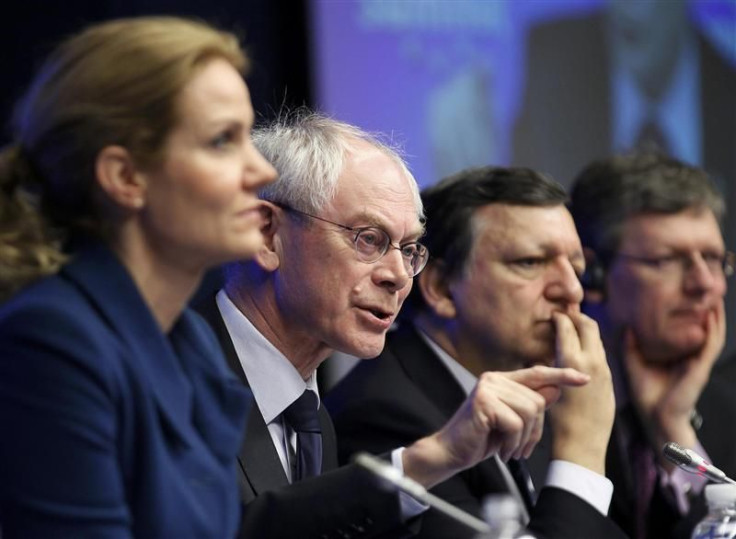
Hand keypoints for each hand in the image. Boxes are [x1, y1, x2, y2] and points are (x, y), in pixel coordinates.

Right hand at [402, 365, 589, 488]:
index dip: (561, 375)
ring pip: (528, 412)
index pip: (538, 374)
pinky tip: (500, 449)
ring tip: (508, 447)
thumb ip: (533, 404)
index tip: (584, 379)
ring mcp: (487, 388)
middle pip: (536, 400)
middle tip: (518, 446)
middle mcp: (494, 378)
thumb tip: (556, 389)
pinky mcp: (483, 402)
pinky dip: (511, 442)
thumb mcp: (513, 422)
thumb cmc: (480, 438)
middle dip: (533, 430)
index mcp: (502, 380)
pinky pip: (514, 423)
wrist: (451, 451)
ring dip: (521, 438)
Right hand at [549, 311, 614, 474]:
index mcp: (572, 360)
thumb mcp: (546, 387)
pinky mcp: (610, 380)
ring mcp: (604, 370)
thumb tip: (543, 351)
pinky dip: (590, 345)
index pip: (567, 326)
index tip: (553, 314)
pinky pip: (601, 354)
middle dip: (576, 317)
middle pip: (588, 325)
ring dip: (585, 330)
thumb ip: (546, 365)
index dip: (559, 317)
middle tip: (565, 315)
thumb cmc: (558, 421)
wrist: (583, 444)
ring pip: (597, 338)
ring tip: (572, 331)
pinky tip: (580, 353)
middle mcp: (592, 361)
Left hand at [624, 301, 723, 461]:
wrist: (655, 417)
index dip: (689, 311)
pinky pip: (711, 345)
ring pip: (712, 333)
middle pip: (703, 327)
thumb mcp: (634, 363)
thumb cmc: (646, 394)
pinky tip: (711, 314)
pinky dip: (713, 329)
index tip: (685, 291)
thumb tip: (625, 325)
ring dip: (715, 314)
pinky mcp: (701, 368)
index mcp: (678, 355)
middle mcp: (691, 356)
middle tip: (705, 286)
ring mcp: (698, 362)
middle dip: (707, 308)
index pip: (687, 328)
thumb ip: (631, 345)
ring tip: (714, 295)